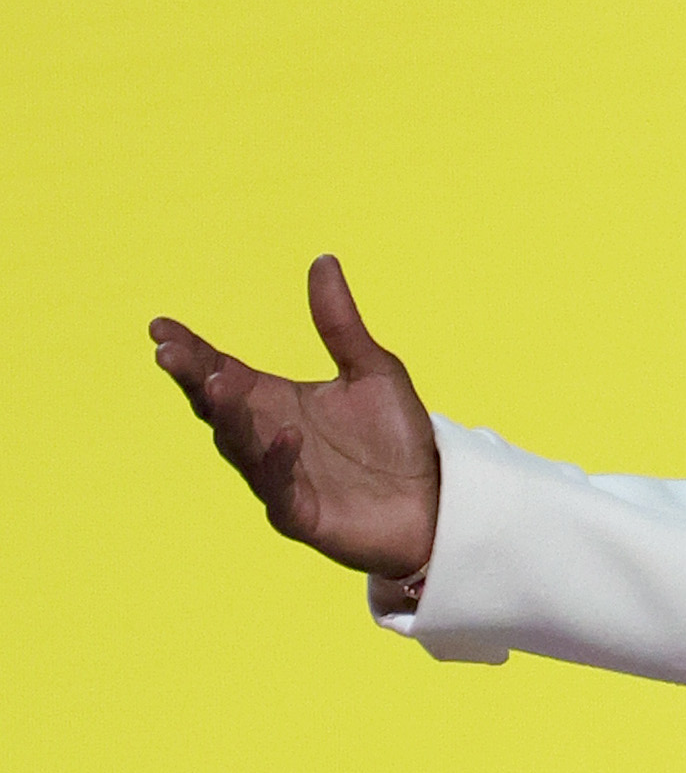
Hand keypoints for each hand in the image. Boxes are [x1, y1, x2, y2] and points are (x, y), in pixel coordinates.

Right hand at [149, 255, 440, 577]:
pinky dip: (278, 461)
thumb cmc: (398, 438)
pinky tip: (288, 434)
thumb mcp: (373, 370)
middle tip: (170, 352)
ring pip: (238, 445)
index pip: (219, 369)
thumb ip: (340, 322)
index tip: (160, 326)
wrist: (438, 500)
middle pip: (215, 405)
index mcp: (273, 400)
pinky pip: (279, 488)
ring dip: (227, 415)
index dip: (189, 350)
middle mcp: (265, 435)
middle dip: (192, 378)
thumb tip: (323, 259)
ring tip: (218, 381)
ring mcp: (278, 477)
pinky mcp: (300, 514)